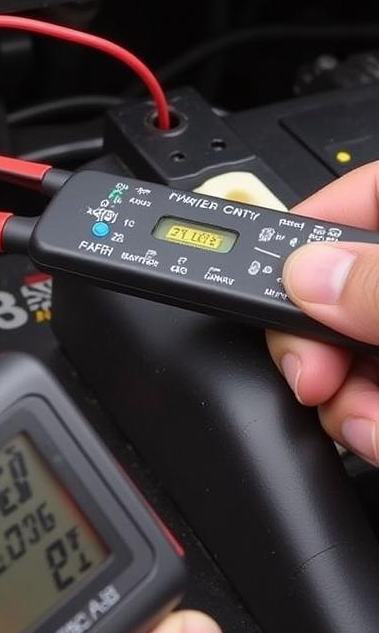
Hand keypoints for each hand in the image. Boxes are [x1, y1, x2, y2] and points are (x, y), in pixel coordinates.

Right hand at [267, 163, 378, 463]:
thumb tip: (305, 276)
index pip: (359, 196)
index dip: (300, 230)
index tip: (263, 280)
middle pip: (341, 290)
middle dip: (312, 342)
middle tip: (308, 377)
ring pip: (354, 352)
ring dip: (343, 401)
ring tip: (363, 427)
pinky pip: (378, 396)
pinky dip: (370, 423)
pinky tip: (376, 436)